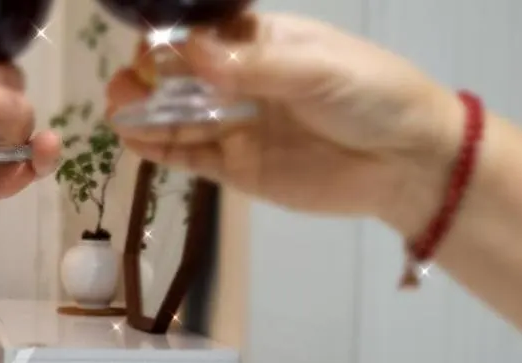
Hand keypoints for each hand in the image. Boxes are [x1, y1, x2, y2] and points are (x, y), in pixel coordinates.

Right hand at [108, 13, 463, 231]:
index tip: (148, 52)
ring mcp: (237, 125)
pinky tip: (131, 139)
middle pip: (180, 77)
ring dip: (145, 113)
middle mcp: (242, 81)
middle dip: (148, 78)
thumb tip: (187, 51)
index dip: (170, 41)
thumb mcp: (315, 69)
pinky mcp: (236, 168)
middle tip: (123, 86)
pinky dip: (160, 149)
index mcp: (262, 42)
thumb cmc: (370, 95)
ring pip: (178, 117)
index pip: (202, 35)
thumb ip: (250, 65)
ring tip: (114, 111)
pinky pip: (190, 156)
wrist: (407, 162)